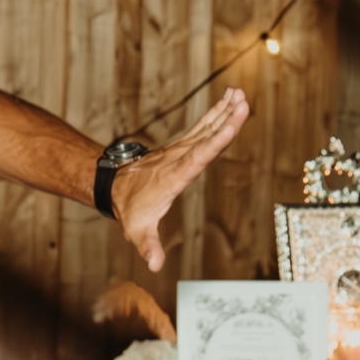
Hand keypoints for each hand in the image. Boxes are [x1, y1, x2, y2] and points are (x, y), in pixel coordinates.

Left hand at [108, 90, 251, 271]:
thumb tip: (154, 265)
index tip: (230, 126)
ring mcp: (180, 150)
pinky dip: (217, 114)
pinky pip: (203, 128)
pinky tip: (229, 100)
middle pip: (206, 138)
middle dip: (226, 121)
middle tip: (243, 102)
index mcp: (174, 176)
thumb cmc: (130, 209)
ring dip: (223, 112)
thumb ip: (148, 246)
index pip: (197, 158)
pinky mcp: (183, 146)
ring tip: (240, 94)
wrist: (115, 186)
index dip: (215, 143)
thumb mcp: (137, 230)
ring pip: (206, 128)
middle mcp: (179, 158)